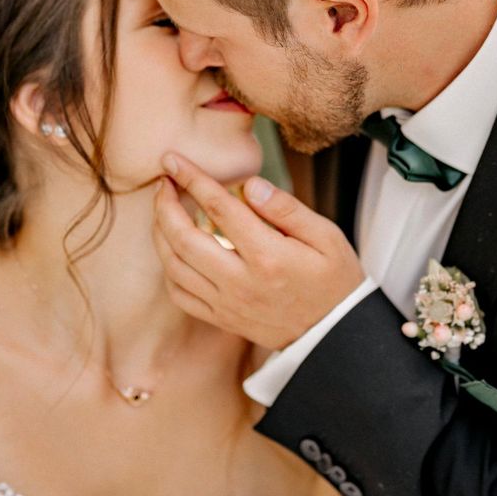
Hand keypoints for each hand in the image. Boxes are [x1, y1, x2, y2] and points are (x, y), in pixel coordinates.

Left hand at [153, 152, 364, 349]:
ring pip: (175, 266)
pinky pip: (181, 294)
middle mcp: (240, 281)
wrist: (336, 335)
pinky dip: (168, 268)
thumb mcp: (326, 237)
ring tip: (162, 210)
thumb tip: (249, 183)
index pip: (219, 208)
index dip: (192, 179)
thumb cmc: (334, 279)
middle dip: (164, 205)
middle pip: (184, 238)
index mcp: (268, 256)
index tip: (173, 160)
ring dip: (160, 234)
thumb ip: (287, 208)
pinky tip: (172, 249)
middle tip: (162, 182)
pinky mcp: (222, 319)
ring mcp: (227, 303)